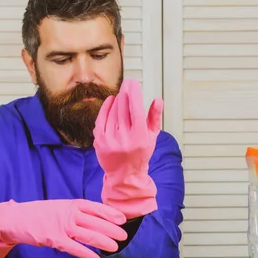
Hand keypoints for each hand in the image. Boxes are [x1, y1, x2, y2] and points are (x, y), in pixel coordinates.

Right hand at [0, 199, 127, 257]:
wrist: (14, 219)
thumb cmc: (39, 214)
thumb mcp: (59, 207)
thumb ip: (75, 212)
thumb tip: (95, 218)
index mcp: (71, 204)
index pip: (95, 207)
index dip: (110, 213)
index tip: (122, 219)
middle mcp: (68, 213)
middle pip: (95, 221)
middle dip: (111, 228)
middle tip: (124, 235)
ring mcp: (61, 226)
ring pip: (88, 234)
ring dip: (103, 241)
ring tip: (116, 246)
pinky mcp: (53, 238)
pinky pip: (73, 248)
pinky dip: (86, 254)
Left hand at [93, 79, 162, 218]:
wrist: (125, 175)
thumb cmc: (141, 153)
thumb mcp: (152, 136)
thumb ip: (154, 117)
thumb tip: (157, 100)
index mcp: (139, 137)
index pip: (136, 109)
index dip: (134, 94)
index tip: (133, 83)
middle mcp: (124, 138)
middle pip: (123, 108)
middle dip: (126, 93)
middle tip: (127, 83)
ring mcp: (110, 140)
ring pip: (112, 112)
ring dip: (117, 100)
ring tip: (121, 93)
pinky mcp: (99, 141)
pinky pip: (101, 119)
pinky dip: (105, 108)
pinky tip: (110, 101)